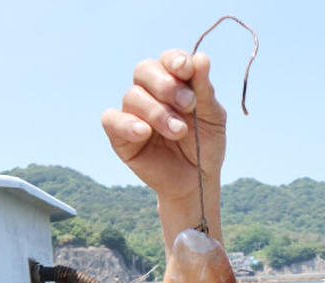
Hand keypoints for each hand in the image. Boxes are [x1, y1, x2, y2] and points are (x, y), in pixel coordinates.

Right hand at [102, 50, 225, 207]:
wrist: (197, 181)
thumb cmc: (205, 147)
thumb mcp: (212, 118)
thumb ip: (205, 91)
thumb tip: (201, 58)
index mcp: (173, 82)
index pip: (168, 61)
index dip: (175, 61)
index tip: (186, 69)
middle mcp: (150, 93)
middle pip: (144, 70)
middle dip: (166, 85)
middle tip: (187, 104)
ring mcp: (133, 113)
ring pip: (133, 96)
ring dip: (158, 112)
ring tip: (179, 132)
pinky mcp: (120, 136)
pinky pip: (111, 120)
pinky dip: (127, 124)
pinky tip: (144, 132)